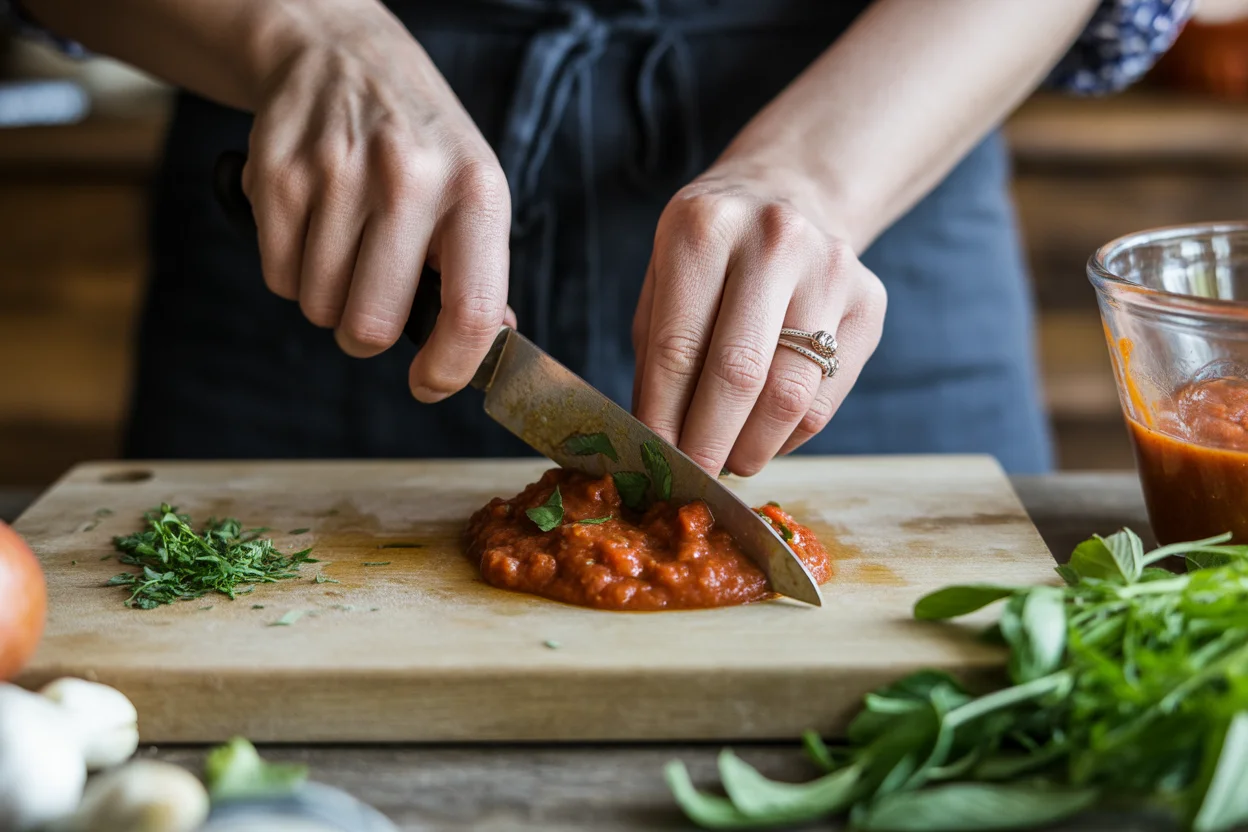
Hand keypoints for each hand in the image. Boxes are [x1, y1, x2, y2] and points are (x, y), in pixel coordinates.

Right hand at [242, 2, 513, 400]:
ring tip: (346, 249)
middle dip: (367, 334)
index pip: (470, 311)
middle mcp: (409, 179)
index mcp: (475, 193)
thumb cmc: (421, 143)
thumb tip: (486, 347)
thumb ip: (480, 271)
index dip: (449, 369)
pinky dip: (292, 272)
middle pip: (371, 324)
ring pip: (318, 306)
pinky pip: (277, 277)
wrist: (344, 57)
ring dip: (329, 299)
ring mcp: (337, 173)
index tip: (430, 384)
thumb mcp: (473, 191)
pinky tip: (313, 228)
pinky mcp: (276, 174)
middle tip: (373, 302)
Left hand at [632, 161, 886, 475]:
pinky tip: (765, 434)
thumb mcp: (665, 279)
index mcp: (705, 228)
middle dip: (709, 442)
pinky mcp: (869, 303)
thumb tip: (655, 440)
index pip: (679, 346)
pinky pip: (826, 399)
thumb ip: (657, 355)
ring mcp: (831, 270)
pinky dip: (789, 435)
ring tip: (730, 460)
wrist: (792, 192)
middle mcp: (774, 240)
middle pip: (739, 373)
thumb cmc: (714, 251)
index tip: (654, 457)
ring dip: (753, 448)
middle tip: (693, 475)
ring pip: (790, 395)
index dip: (663, 416)